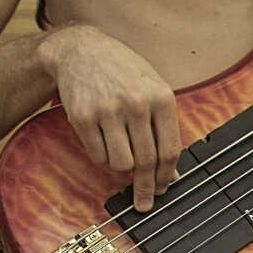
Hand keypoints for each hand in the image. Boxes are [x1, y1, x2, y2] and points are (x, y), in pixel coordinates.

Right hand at [40, 24, 182, 212]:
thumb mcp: (152, 90)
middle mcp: (136, 104)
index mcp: (161, 98)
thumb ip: (164, 129)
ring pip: (121, 164)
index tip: (164, 189)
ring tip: (120, 155)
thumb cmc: (122, 72)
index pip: (170, 150)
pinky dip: (103, 158)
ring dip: (122, 169)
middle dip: (146, 187)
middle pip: (147, 162)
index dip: (168, 176)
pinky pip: (98, 156)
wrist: (81, 50)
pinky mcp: (83, 117)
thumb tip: (172, 172)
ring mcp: (108, 111)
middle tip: (144, 202)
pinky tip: (104, 142)